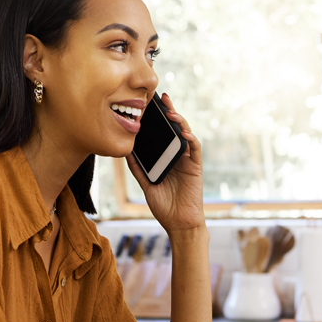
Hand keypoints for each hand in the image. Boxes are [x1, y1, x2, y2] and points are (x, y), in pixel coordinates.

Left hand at [126, 93, 204, 233]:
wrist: (179, 224)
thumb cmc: (164, 206)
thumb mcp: (146, 184)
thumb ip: (137, 168)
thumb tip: (125, 152)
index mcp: (165, 158)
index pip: (162, 134)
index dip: (157, 120)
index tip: (147, 106)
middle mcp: (177, 156)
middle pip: (174, 129)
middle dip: (169, 112)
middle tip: (161, 98)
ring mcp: (188, 160)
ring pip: (185, 134)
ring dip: (179, 122)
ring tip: (170, 111)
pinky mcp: (196, 167)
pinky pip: (195, 149)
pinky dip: (190, 139)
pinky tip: (183, 132)